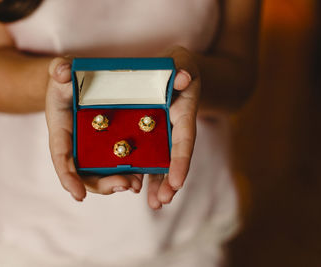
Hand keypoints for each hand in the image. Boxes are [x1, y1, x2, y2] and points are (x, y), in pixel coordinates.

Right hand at [45, 58, 142, 200]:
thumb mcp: (62, 70)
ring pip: (103, 174)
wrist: (78, 85)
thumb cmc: (67, 80)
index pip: (61, 158)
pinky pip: (118, 163)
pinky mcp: (109, 147)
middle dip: (104, 185)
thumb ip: (59, 69)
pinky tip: (143, 176)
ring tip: (136, 184)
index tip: (78, 195)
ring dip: (120, 181)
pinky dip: (129, 171)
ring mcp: (93, 149)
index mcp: (61, 131)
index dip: (68, 178)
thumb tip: (62, 71)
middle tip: (125, 185)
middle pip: (86, 175)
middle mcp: (76, 146)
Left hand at [148, 46, 199, 208]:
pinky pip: (146, 155)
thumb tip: (184, 78)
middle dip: (169, 181)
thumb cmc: (177, 64)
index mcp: (183, 112)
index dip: (181, 160)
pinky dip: (143, 171)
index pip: (184, 139)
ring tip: (156, 204)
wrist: (173, 72)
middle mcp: (174, 128)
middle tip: (162, 201)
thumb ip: (182, 67)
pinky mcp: (150, 137)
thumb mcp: (180, 61)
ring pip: (161, 162)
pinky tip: (136, 188)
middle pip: (174, 158)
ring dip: (158, 183)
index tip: (178, 181)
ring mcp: (163, 135)